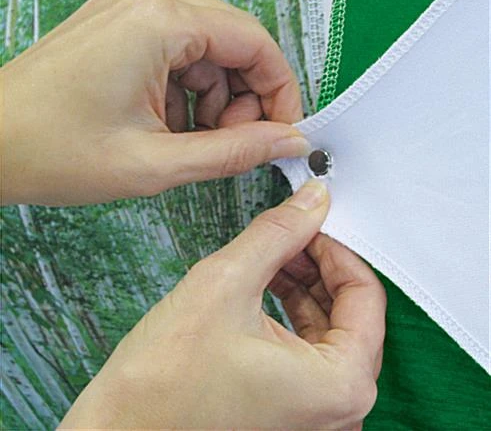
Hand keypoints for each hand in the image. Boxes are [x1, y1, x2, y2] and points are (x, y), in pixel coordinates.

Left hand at [1, 0, 306, 205]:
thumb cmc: (53, 151)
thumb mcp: (157, 163)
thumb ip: (234, 152)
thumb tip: (286, 142)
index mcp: (158, 22)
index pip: (255, 42)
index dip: (280, 91)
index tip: (284, 131)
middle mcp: (147, 3)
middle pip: (235, 43)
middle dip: (247, 98)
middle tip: (238, 144)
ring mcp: (131, 12)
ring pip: (208, 52)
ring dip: (217, 100)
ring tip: (195, 142)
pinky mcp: (121, 29)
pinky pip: (180, 55)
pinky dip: (190, 94)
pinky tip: (173, 127)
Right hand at [59, 181, 385, 429]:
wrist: (121, 430)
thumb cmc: (165, 379)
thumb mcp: (226, 283)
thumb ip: (278, 234)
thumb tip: (314, 199)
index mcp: (340, 384)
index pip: (366, 294)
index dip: (337, 248)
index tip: (311, 224)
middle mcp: (338, 407)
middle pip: (351, 312)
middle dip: (319, 265)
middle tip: (291, 234)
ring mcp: (314, 411)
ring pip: (328, 328)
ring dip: (304, 284)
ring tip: (274, 254)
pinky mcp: (290, 407)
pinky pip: (307, 349)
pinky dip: (291, 311)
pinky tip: (266, 284)